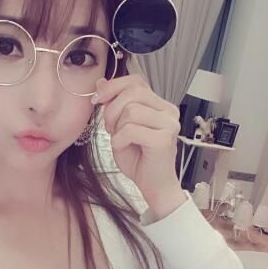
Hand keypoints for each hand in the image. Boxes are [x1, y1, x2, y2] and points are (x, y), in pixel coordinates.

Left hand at [94, 74, 182, 204]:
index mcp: (160, 105)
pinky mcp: (163, 139)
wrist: (154, 187)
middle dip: (112, 109)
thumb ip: (113, 104)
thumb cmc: (139, 159)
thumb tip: (100, 82)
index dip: (114, 86)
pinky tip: (123, 149)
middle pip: (133, 92)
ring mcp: (169, 124)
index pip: (137, 81)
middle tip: (110, 129)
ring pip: (131, 110)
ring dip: (116, 127)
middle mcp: (169, 111)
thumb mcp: (120, 127)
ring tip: (120, 140)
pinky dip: (119, 140)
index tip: (98, 99)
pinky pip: (131, 130)